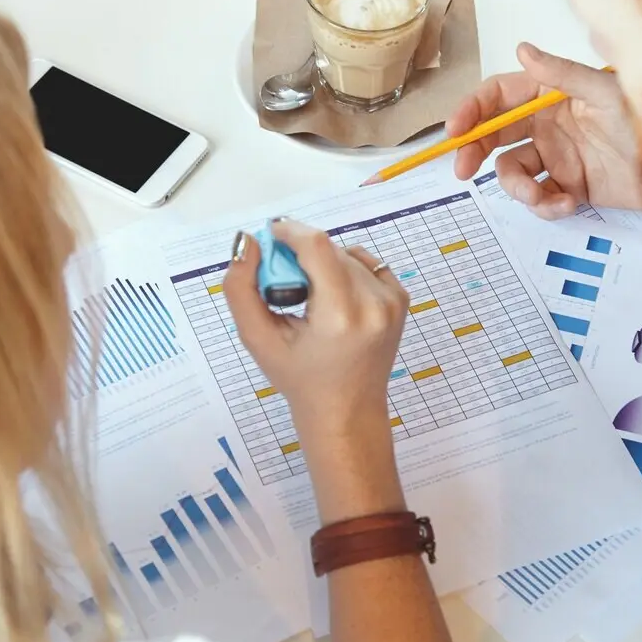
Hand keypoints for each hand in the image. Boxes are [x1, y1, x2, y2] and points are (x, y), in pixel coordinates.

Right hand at [223, 219, 408, 483]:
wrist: (346, 410)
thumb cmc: (299, 379)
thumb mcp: (257, 339)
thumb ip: (241, 288)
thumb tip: (248, 241)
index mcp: (340, 316)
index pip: (317, 246)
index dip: (290, 231)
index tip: (272, 235)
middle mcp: (373, 304)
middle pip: (329, 250)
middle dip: (301, 256)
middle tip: (284, 285)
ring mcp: (392, 301)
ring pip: (347, 255)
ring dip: (323, 264)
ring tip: (310, 299)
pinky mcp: (400, 300)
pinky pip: (367, 264)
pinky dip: (346, 270)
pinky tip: (334, 297)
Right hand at [450, 42, 641, 219]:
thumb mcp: (605, 91)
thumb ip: (561, 73)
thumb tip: (521, 49)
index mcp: (551, 95)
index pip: (499, 97)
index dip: (472, 110)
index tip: (455, 130)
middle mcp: (548, 124)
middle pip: (494, 135)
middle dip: (474, 152)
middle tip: (462, 170)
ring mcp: (557, 157)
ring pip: (512, 172)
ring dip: (518, 188)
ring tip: (541, 197)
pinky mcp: (568, 187)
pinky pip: (539, 198)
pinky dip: (546, 206)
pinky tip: (568, 204)